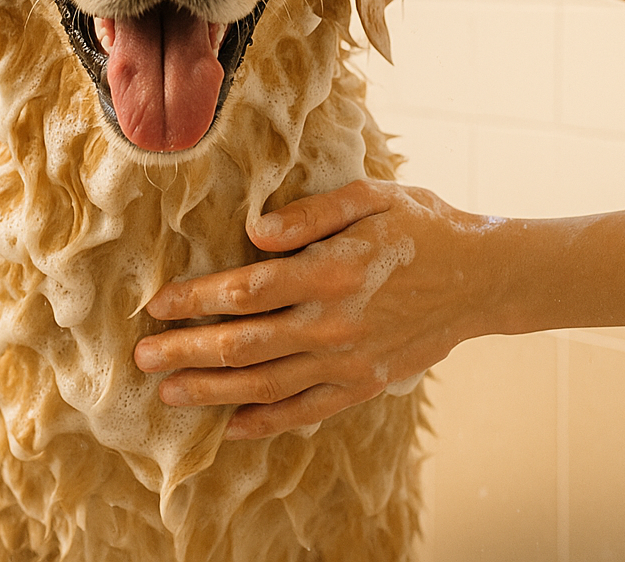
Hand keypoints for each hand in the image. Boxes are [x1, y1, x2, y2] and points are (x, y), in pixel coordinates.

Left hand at [133, 179, 497, 438]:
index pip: (245, 290)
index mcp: (330, 271)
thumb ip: (311, 213)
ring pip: (266, 385)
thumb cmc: (421, 226)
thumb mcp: (372, 196)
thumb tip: (254, 231)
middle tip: (142, 359)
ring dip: (212, 392)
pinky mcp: (363, 385)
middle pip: (243, 345)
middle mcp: (333, 323)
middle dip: (185, 352)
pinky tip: (232, 428)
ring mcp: (348, 361)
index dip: (194, 299)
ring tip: (169, 395)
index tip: (156, 304)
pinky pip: (306, 412)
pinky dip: (266, 424)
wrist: (482, 278)